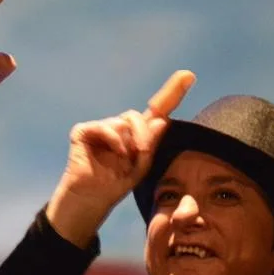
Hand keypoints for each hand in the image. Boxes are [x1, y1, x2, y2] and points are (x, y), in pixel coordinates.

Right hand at [46, 70, 196, 246]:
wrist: (91, 198)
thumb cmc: (114, 185)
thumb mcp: (140, 167)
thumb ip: (151, 144)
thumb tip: (161, 120)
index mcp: (135, 134)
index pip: (156, 110)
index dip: (172, 92)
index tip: (189, 76)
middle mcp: (118, 127)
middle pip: (138, 116)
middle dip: (144, 135)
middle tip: (142, 153)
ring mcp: (101, 128)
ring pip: (124, 121)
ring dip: (130, 140)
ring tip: (125, 159)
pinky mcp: (84, 131)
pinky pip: (106, 126)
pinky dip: (113, 139)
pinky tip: (115, 152)